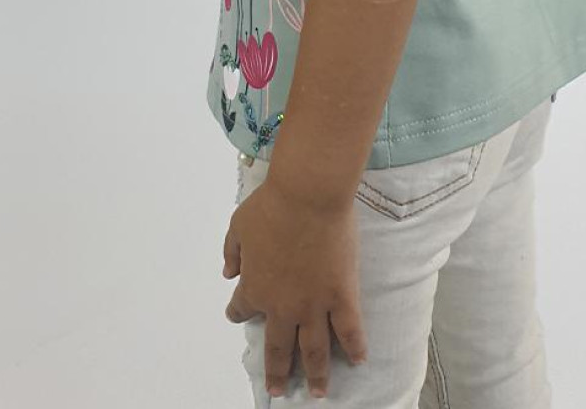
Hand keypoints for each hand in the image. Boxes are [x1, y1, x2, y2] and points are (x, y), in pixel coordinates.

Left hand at [223, 173, 368, 398]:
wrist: (307, 196)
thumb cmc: (272, 205)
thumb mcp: (239, 225)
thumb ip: (232, 251)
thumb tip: (227, 271)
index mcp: (255, 288)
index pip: (242, 309)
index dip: (238, 312)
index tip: (238, 313)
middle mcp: (282, 306)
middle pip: (278, 347)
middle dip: (277, 371)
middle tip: (279, 390)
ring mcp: (314, 305)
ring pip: (314, 350)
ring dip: (316, 373)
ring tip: (318, 393)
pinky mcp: (341, 295)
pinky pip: (349, 329)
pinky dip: (354, 347)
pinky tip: (358, 360)